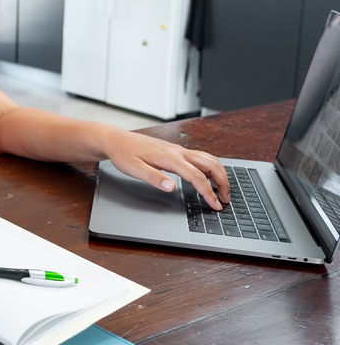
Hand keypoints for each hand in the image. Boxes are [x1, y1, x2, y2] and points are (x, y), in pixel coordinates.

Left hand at [104, 130, 229, 209]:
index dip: (208, 192)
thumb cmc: (124, 153)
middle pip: (210, 164)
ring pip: (208, 159)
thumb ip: (153, 178)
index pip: (197, 177)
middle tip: (226, 199)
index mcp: (170, 157)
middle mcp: (178, 152)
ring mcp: (178, 150)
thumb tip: (171, 187)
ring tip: (222, 190)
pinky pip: (200, 157)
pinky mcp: (176, 151)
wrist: (117, 139)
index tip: (216, 205)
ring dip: (219, 174)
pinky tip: (209, 177)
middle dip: (223, 182)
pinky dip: (211, 167)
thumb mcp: (134, 169)